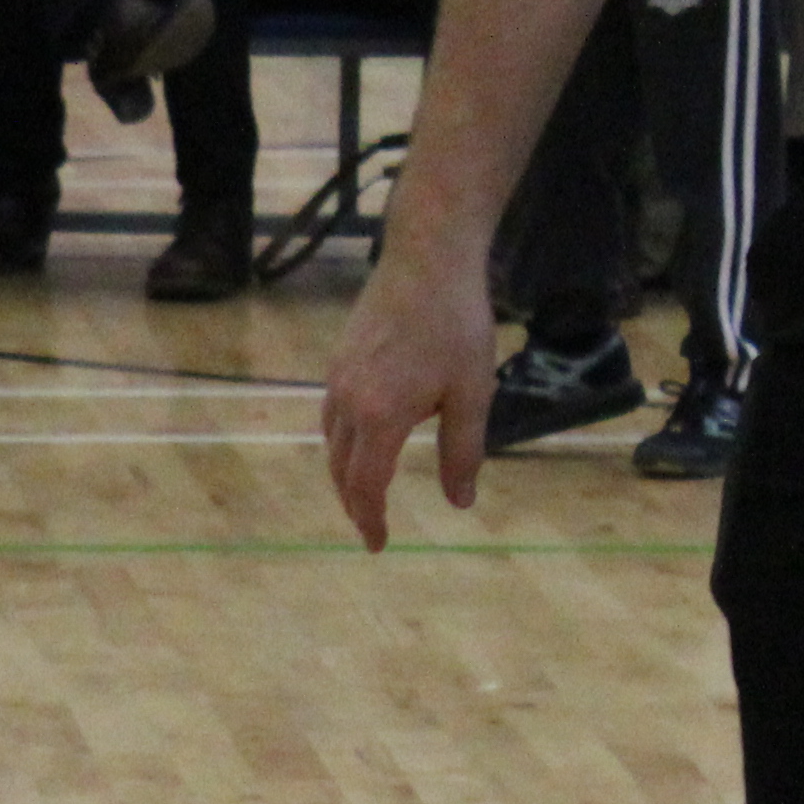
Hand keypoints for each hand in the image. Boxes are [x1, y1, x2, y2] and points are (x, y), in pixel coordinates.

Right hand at [322, 229, 495, 545]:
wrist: (426, 258)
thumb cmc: (457, 324)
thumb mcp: (473, 393)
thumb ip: (463, 452)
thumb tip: (460, 503)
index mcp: (381, 417)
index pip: (367, 486)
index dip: (371, 519)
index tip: (379, 545)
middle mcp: (349, 404)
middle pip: (341, 471)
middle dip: (354, 505)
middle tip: (371, 528)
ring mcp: (337, 381)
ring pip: (331, 445)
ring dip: (345, 476)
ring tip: (364, 493)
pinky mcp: (338, 362)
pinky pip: (330, 418)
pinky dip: (341, 445)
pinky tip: (360, 443)